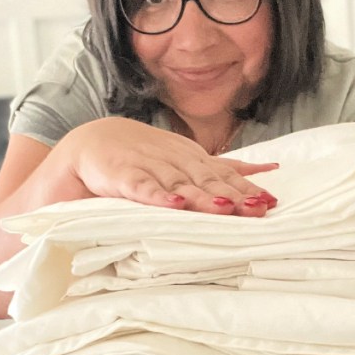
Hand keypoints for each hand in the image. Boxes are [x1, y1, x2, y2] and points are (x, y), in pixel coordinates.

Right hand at [55, 117, 278, 216]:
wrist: (84, 146)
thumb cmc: (139, 159)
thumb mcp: (183, 162)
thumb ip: (221, 169)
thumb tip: (266, 171)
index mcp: (189, 157)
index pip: (222, 173)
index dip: (245, 187)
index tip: (269, 202)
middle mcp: (172, 159)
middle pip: (207, 179)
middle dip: (233, 194)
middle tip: (256, 208)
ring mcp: (147, 166)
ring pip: (179, 184)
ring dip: (202, 196)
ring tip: (224, 208)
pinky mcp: (120, 176)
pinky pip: (142, 187)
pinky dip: (158, 196)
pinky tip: (174, 205)